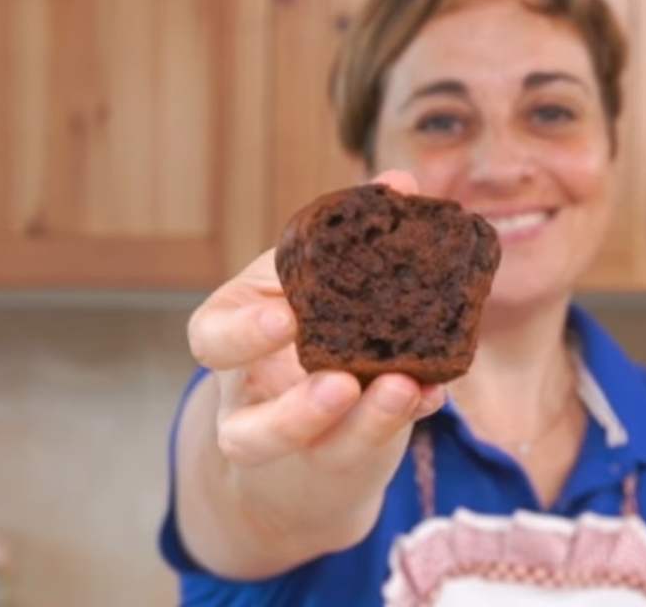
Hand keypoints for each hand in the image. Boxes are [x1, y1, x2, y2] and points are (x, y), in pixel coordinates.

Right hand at [185, 170, 445, 562]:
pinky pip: (365, 453)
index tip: (285, 314)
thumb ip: (351, 236)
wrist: (314, 389)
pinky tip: (433, 389)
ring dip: (358, 426)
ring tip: (402, 388)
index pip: (212, 340)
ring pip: (312, 460)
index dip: (241, 334)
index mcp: (236, 337)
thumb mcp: (319, 277)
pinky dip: (402, 419)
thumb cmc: (311, 317)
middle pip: (245, 433)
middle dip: (293, 413)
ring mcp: (294, 444)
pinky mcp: (338, 462)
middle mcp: (253, 401)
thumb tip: (399, 183)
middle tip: (341, 382)